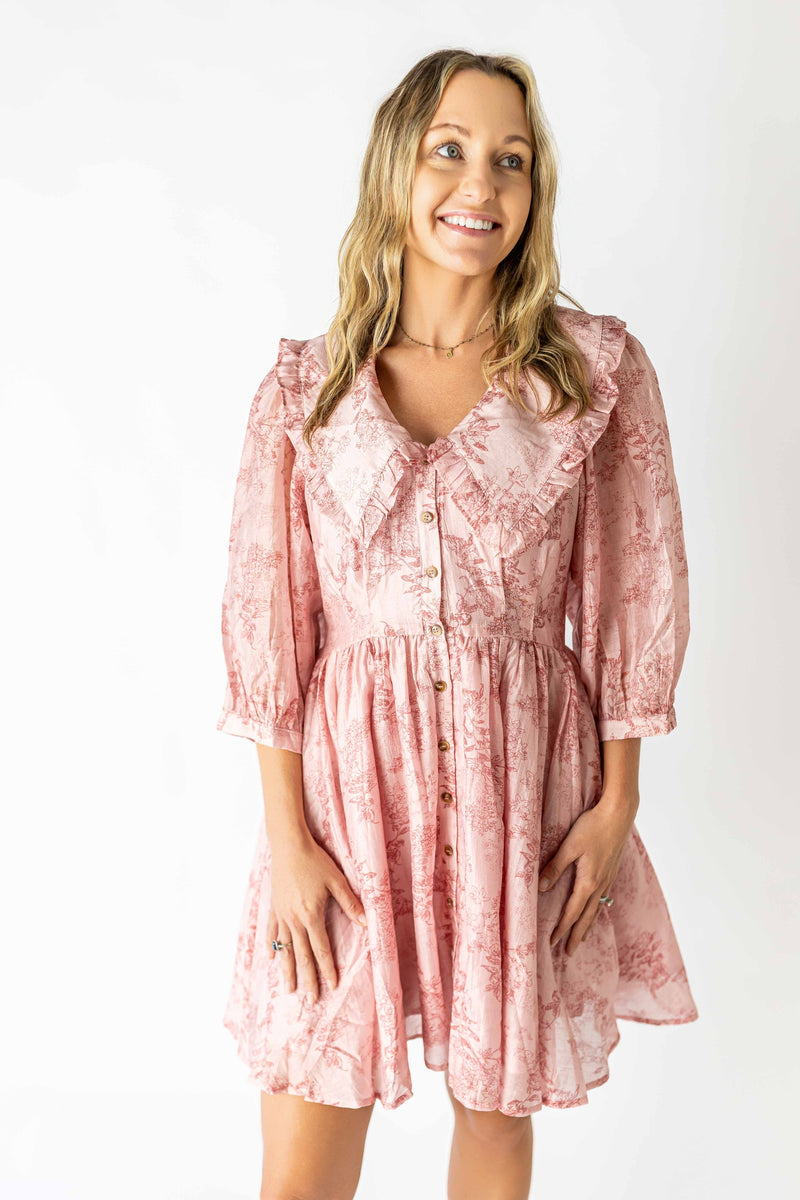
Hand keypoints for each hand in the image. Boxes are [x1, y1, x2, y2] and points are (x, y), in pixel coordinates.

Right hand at [266, 830, 367, 1002]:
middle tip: (310, 1001)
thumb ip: (350, 903)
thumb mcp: (337, 880)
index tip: (332, 986)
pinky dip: (272, 947)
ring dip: (287, 970)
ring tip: (288, 989)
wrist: (288, 845)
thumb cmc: (315, 860)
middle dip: (307, 979)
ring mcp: (281, 915)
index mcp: (311, 915)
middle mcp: (294, 919)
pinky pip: (272, 932)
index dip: (327, 969)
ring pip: (284, 949)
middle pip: (301, 955)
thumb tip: (366, 924)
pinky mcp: (274, 908)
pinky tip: (271, 959)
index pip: (321, 949)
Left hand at [537, 791, 637, 955]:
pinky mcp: (612, 870)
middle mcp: (600, 885)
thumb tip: (541, 888)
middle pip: (587, 917)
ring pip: (598, 908)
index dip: (562, 929)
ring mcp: (609, 878)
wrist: (619, 814)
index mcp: (588, 882)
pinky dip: (598, 909)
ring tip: (583, 938)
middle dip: (577, 935)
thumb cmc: (592, 826)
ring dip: (589, 924)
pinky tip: (598, 907)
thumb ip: (555, 867)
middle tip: (569, 953)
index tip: (553, 943)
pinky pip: (604, 897)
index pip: (572, 912)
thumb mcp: (569, 846)